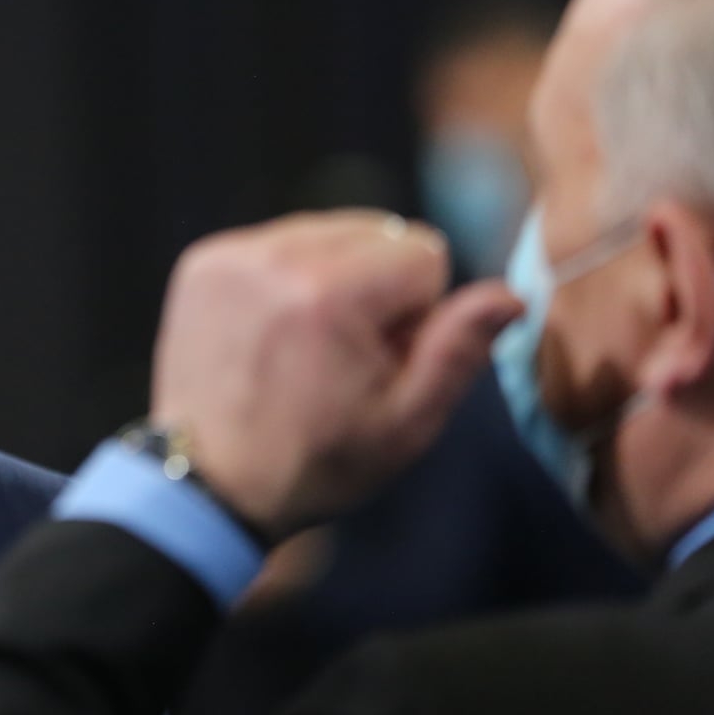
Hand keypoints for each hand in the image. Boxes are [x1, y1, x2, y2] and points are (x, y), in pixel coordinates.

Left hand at [150, 211, 523, 540]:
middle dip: (379, 286)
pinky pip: (279, 241)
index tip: (384, 357)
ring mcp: (232, 254)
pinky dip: (290, 275)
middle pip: (378, 231)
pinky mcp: (203, 260)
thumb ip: (459, 350)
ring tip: (309, 344)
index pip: (425, 251)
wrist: (208, 483)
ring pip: (329, 231)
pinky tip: (275, 330)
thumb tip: (510, 295)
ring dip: (336, 275)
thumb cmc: (316, 461)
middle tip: (347, 353)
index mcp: (330, 291)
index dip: (419, 310)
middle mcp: (277, 256)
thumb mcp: (406, 423)